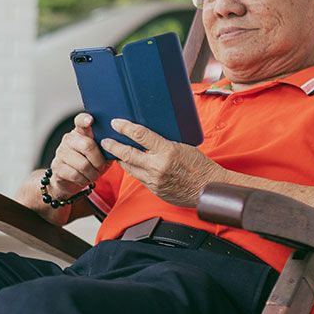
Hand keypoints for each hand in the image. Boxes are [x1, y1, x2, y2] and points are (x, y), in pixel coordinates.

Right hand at [49, 113, 108, 197]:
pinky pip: (76, 175)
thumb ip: (106, 146)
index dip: (85, 119)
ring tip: (93, 175)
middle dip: (99, 161)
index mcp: (80, 132)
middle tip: (100, 167)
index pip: (80, 121)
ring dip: (92, 174)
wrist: (67, 180)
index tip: (90, 120)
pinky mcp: (57, 168)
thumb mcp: (98, 153)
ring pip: (83, 164)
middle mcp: (68, 140)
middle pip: (88, 146)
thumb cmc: (87, 163)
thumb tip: (119, 145)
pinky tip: (84, 179)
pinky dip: (84, 180)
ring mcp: (61, 153)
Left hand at [98, 119, 228, 206]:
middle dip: (113, 146)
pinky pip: (138, 178)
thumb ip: (163, 143)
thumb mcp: (182, 146)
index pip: (140, 135)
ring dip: (120, 159)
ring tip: (114, 152)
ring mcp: (155, 180)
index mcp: (167, 151)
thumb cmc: (200, 166)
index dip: (125, 128)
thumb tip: (147, 137)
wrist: (208, 188)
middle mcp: (158, 166)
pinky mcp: (154, 189)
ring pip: (129, 168)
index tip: (116, 123)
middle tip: (105, 140)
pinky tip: (130, 165)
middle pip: (127, 154)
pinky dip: (133, 170)